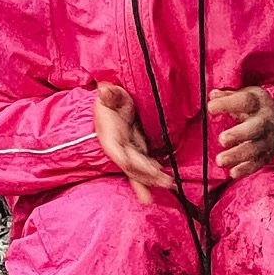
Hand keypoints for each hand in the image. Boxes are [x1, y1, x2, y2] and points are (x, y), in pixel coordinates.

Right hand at [94, 82, 174, 204]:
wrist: (114, 100)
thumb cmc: (112, 97)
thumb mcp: (110, 93)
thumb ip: (108, 94)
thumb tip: (104, 90)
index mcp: (108, 134)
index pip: (117, 151)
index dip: (128, 160)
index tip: (140, 166)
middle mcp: (116, 146)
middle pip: (131, 165)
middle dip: (147, 174)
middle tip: (164, 181)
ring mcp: (127, 149)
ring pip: (138, 169)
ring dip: (152, 178)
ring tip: (168, 184)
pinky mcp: (136, 148)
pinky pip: (144, 164)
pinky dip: (152, 173)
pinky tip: (163, 180)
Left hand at [209, 85, 273, 179]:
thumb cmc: (252, 106)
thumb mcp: (242, 95)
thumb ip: (227, 96)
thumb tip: (213, 95)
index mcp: (258, 102)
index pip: (245, 101)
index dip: (228, 104)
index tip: (210, 107)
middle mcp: (266, 120)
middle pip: (255, 128)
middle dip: (239, 134)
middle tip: (221, 139)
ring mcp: (268, 139)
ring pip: (256, 149)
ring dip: (238, 155)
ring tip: (220, 160)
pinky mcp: (268, 154)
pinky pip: (258, 163)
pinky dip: (245, 169)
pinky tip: (232, 172)